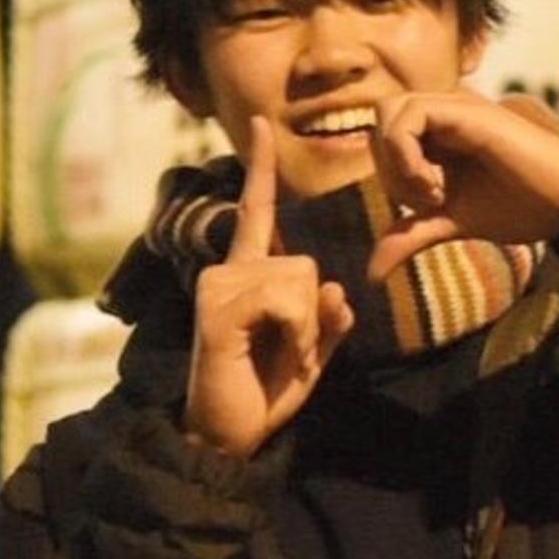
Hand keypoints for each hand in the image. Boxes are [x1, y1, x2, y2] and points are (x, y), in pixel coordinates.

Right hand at [183, 117, 356, 457]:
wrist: (228, 435)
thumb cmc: (264, 392)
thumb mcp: (311, 352)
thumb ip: (329, 320)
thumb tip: (339, 290)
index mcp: (248, 273)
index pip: (259, 211)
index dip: (262, 167)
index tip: (263, 123)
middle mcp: (228, 270)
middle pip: (306, 263)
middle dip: (313, 315)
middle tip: (286, 352)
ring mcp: (219, 284)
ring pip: (300, 280)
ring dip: (304, 329)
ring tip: (274, 356)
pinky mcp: (219, 304)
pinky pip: (287, 301)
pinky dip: (295, 335)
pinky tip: (266, 355)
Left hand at [367, 91, 558, 281]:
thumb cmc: (522, 207)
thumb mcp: (452, 223)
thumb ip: (412, 235)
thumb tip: (369, 274)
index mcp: (440, 134)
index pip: (383, 137)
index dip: (390, 174)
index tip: (426, 206)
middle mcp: (445, 112)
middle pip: (380, 121)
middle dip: (390, 169)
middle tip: (429, 200)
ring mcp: (456, 107)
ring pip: (389, 110)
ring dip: (397, 158)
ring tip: (433, 193)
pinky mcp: (468, 111)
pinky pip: (409, 116)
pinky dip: (407, 153)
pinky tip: (436, 186)